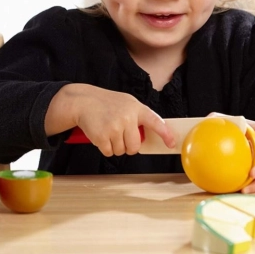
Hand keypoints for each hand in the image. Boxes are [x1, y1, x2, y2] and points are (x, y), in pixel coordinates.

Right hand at [45, 84, 174, 155]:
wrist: (83, 101)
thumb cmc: (107, 103)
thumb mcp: (127, 103)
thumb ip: (140, 116)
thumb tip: (152, 133)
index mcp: (136, 108)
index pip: (155, 122)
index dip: (165, 134)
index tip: (171, 143)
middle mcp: (127, 118)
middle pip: (135, 146)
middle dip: (129, 146)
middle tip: (121, 135)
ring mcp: (114, 128)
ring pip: (121, 151)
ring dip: (115, 146)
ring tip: (109, 131)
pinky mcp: (101, 136)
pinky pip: (109, 152)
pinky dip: (105, 147)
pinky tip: (101, 135)